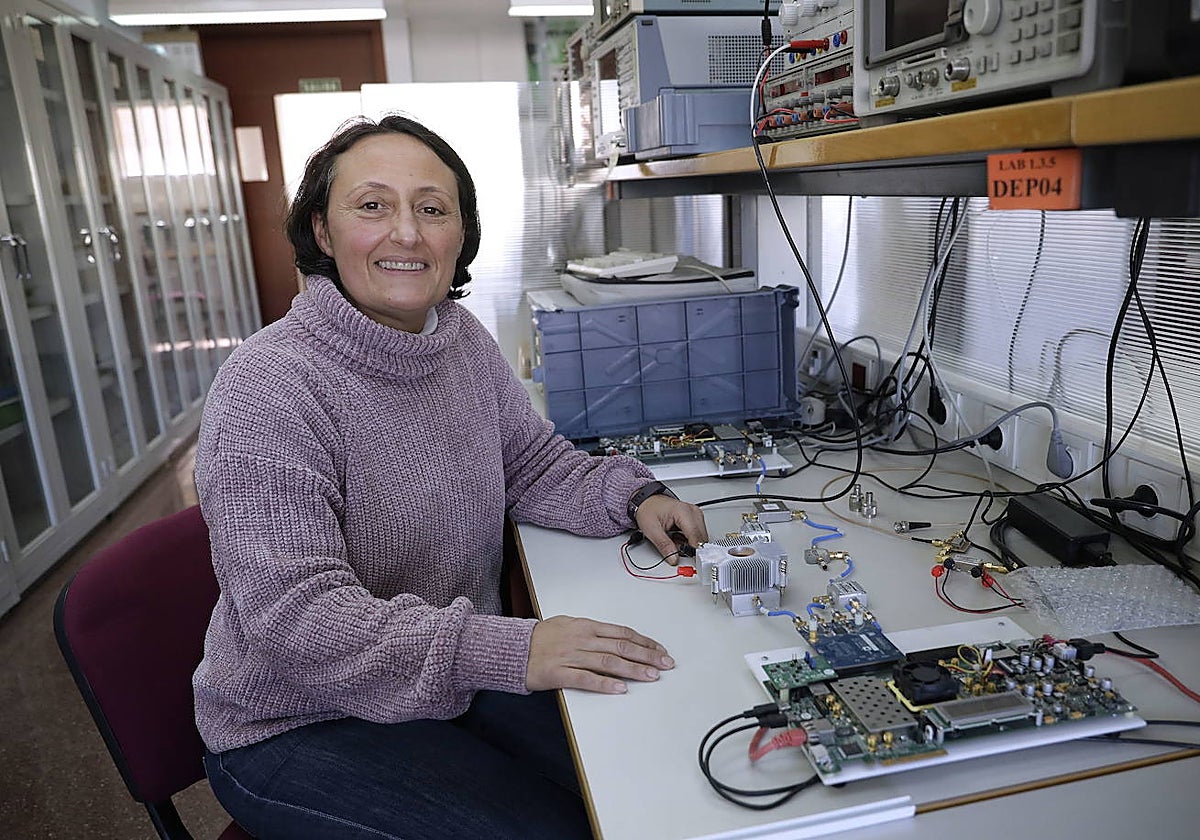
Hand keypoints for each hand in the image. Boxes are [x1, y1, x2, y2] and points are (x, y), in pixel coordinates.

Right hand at [526, 615, 674, 693]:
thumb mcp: (569, 625)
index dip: (644, 642)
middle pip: (621, 647)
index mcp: (586, 626)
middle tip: (665, 664)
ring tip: (651, 676)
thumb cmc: (540, 637)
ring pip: (609, 662)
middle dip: (647, 656)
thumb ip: (592, 632)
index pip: (622, 633)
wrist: (512, 648)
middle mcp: (582, 639)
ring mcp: (571, 656)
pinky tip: (620, 689)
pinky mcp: (560, 673)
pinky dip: (605, 684)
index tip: (660, 650)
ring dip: (633, 669)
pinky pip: (586, 679)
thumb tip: (616, 638)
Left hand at [635, 494, 707, 564]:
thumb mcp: (651, 530)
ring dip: (690, 544)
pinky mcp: (696, 519)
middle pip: (701, 538)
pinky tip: (679, 536)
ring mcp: (696, 514)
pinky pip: (698, 535)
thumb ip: (664, 545)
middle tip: (675, 547)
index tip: (692, 561)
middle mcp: (693, 511)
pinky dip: (690, 540)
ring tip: (675, 539)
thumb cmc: (649, 510)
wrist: (648, 502)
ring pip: (701, 538)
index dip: (695, 551)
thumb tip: (674, 558)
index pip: (696, 536)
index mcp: (683, 511)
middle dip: (691, 548)